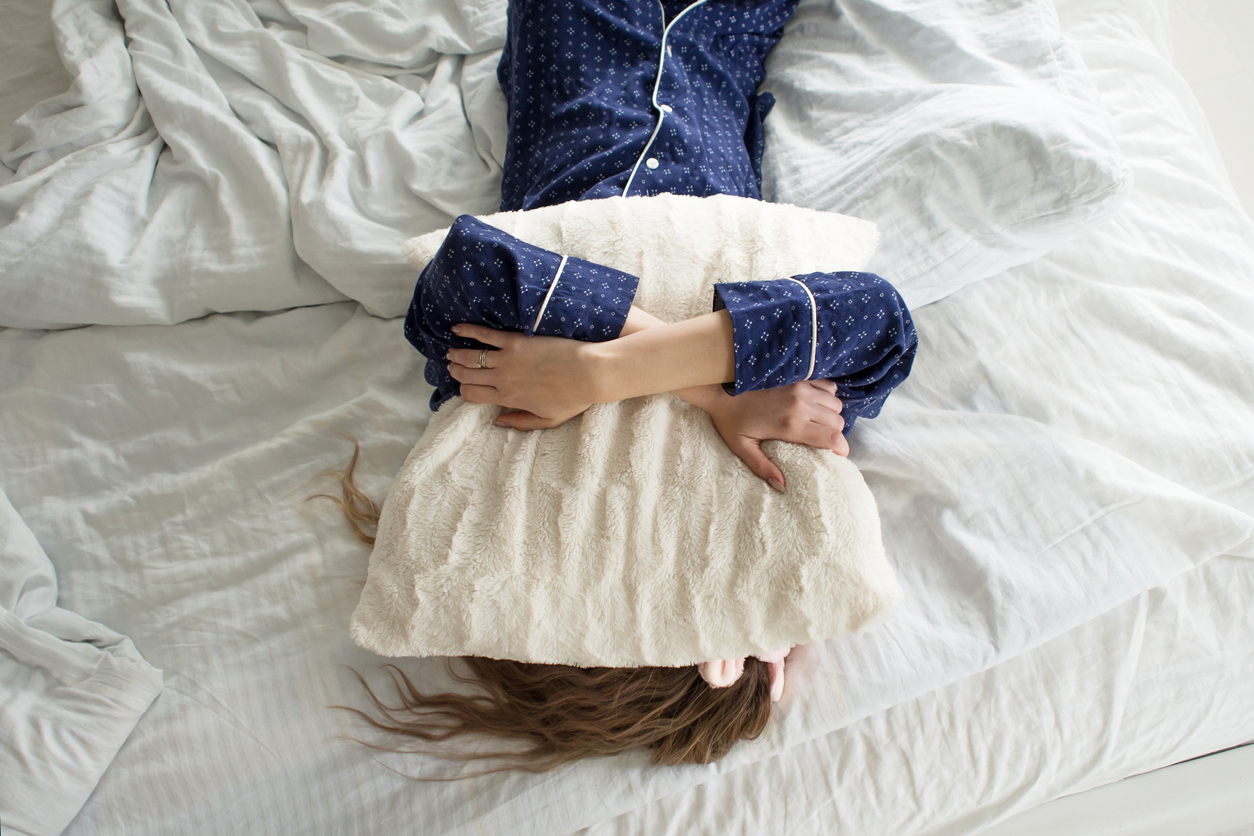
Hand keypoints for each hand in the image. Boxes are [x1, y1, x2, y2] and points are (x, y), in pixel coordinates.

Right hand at [445, 324, 600, 427]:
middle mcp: (502, 379)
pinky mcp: (516, 340)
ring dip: (457, 354)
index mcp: (508, 398)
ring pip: (471, 356)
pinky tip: (457, 329)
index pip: (472, 395)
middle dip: (457, 372)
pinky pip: (486, 335)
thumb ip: (521, 422)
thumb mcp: (548, 420)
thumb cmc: (573, 398)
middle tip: (453, 366)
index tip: (464, 386)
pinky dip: (468, 331)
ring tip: (451, 352)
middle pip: (468, 376)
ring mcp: (507, 358)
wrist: (589, 373)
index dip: (464, 391)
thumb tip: (498, 421)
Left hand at [702, 380, 847, 491]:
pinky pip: (828, 387)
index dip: (842, 449)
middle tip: (823, 441)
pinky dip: (828, 397)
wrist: (721, 388)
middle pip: (837, 422)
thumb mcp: (743, 448)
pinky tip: (816, 405)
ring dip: (832, 416)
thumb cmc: (731, 420)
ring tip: (819, 423)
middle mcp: (801, 405)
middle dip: (835, 434)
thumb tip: (781, 486)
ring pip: (835, 405)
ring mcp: (801, 389)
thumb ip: (763, 468)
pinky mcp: (798, 378)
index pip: (832, 438)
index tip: (838, 456)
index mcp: (790, 425)